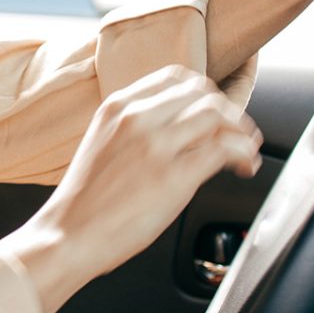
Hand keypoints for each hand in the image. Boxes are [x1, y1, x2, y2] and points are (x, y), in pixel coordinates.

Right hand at [0, 65, 261, 312]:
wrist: (67, 235)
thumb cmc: (85, 201)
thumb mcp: (103, 143)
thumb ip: (133, 128)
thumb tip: (176, 129)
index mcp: (117, 106)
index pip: (175, 78)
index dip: (204, 93)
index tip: (215, 110)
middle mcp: (137, 117)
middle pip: (203, 93)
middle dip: (228, 111)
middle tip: (236, 132)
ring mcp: (156, 145)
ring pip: (218, 116)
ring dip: (242, 132)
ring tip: (245, 151)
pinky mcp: (174, 176)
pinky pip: (225, 149)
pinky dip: (244, 154)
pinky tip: (244, 167)